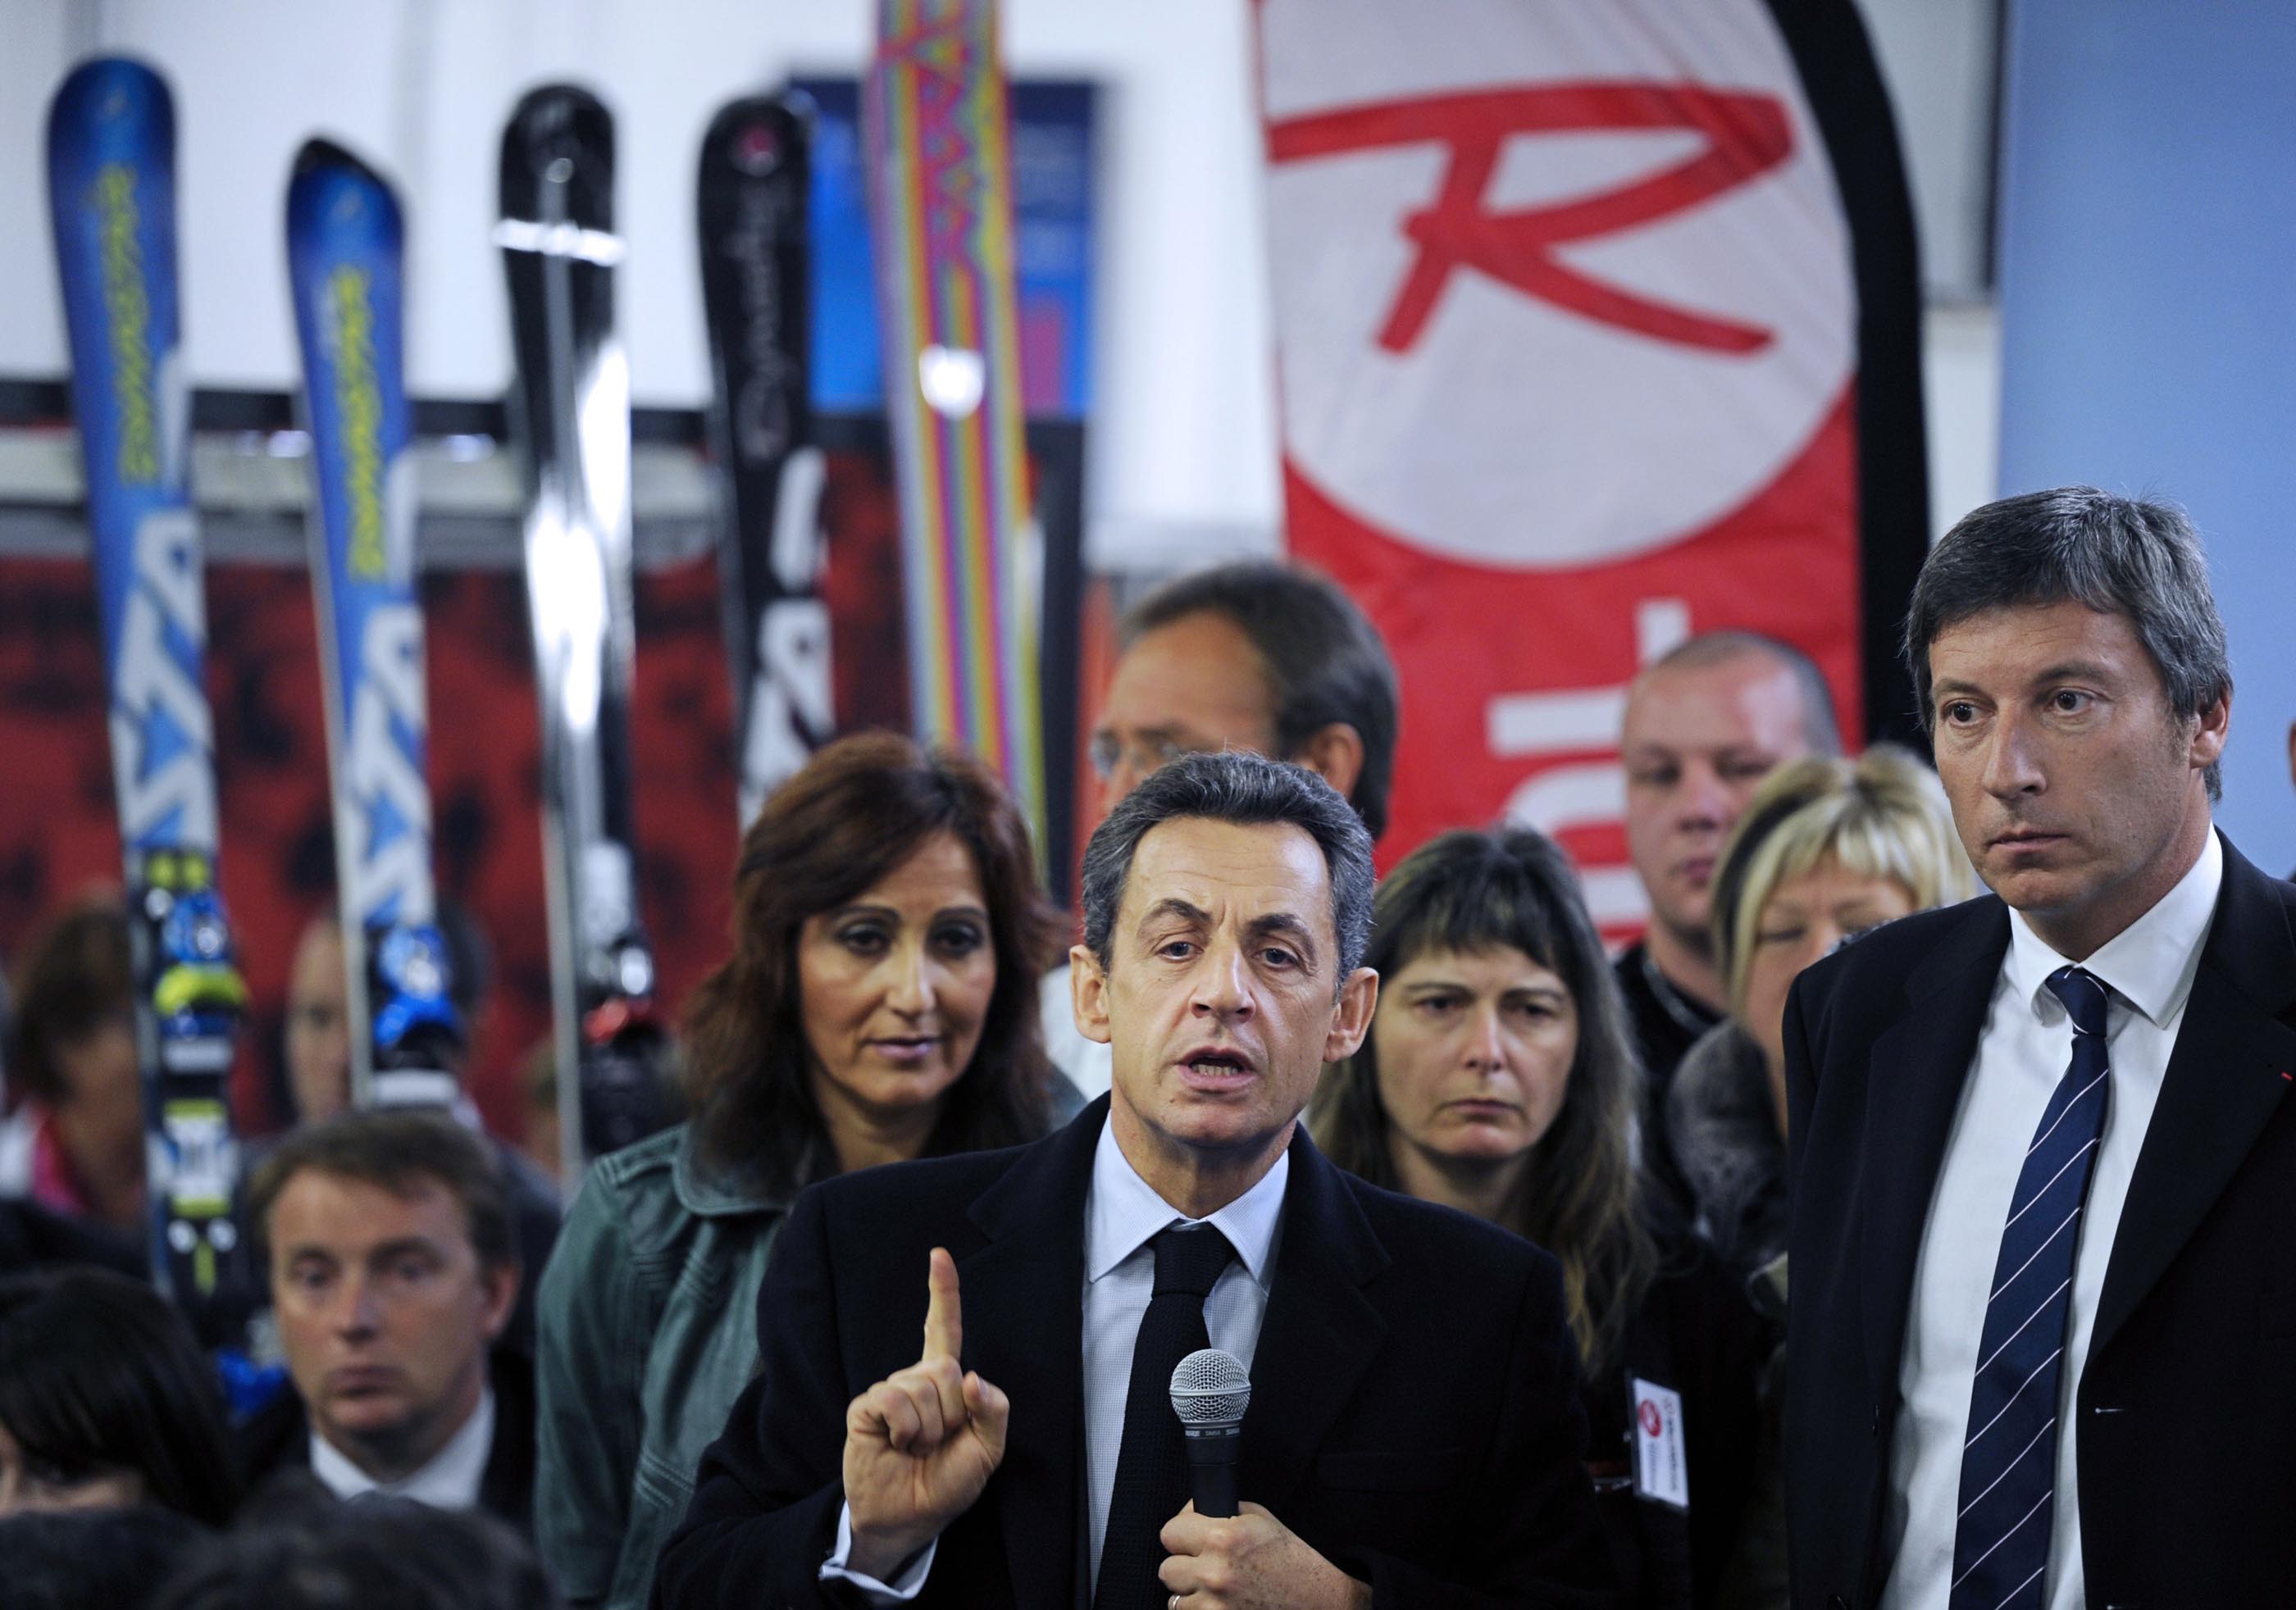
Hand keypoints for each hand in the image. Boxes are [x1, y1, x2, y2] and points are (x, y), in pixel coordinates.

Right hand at [842, 1248, 1009, 1578]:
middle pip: (945, 1366)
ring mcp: (888, 1390)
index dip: (943, 1292)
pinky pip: (894, 1399)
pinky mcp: (866, 1407)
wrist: (908, 1518)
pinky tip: (897, 1445)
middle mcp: (916, 1379)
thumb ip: (993, 1412)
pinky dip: (905, 1428)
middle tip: (939, 1442)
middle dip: (952, 1413)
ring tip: (916, 1448)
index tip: (938, 1255)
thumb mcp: (987, 1451)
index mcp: (945, 1383)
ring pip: (922, 1386)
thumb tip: (974, 1377)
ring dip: (928, 1428)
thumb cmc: (947, 1483)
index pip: (945, 1329)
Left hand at [1157, 1502, 1371, 1609]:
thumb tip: (1194, 1513)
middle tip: (1205, 1566)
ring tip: (1216, 1590)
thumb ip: (1223, 1514)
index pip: (1170, 1532)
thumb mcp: (1261, 1521)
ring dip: (1191, 1594)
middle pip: (1167, 1568)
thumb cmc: (1294, 1562)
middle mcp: (1215, 1571)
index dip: (1181, 1533)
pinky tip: (1221, 1604)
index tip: (1190, 1536)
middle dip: (1184, 1566)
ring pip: (1175, 1598)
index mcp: (1224, 1537)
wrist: (1320, 1601)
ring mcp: (1214, 1604)